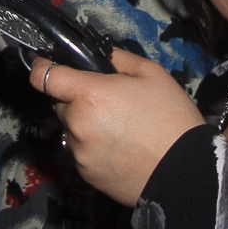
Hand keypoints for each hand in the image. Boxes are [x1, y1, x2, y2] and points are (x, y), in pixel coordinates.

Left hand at [28, 45, 206, 205]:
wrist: (185, 173)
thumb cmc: (172, 121)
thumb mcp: (152, 75)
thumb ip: (119, 59)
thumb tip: (100, 54)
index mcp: (90, 94)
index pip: (44, 76)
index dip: (43, 68)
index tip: (45, 65)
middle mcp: (77, 123)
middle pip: (62, 104)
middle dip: (78, 100)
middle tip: (111, 103)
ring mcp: (79, 152)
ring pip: (72, 130)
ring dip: (85, 126)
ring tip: (121, 130)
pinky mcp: (85, 174)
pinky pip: (81, 153)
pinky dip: (93, 148)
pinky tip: (120, 149)